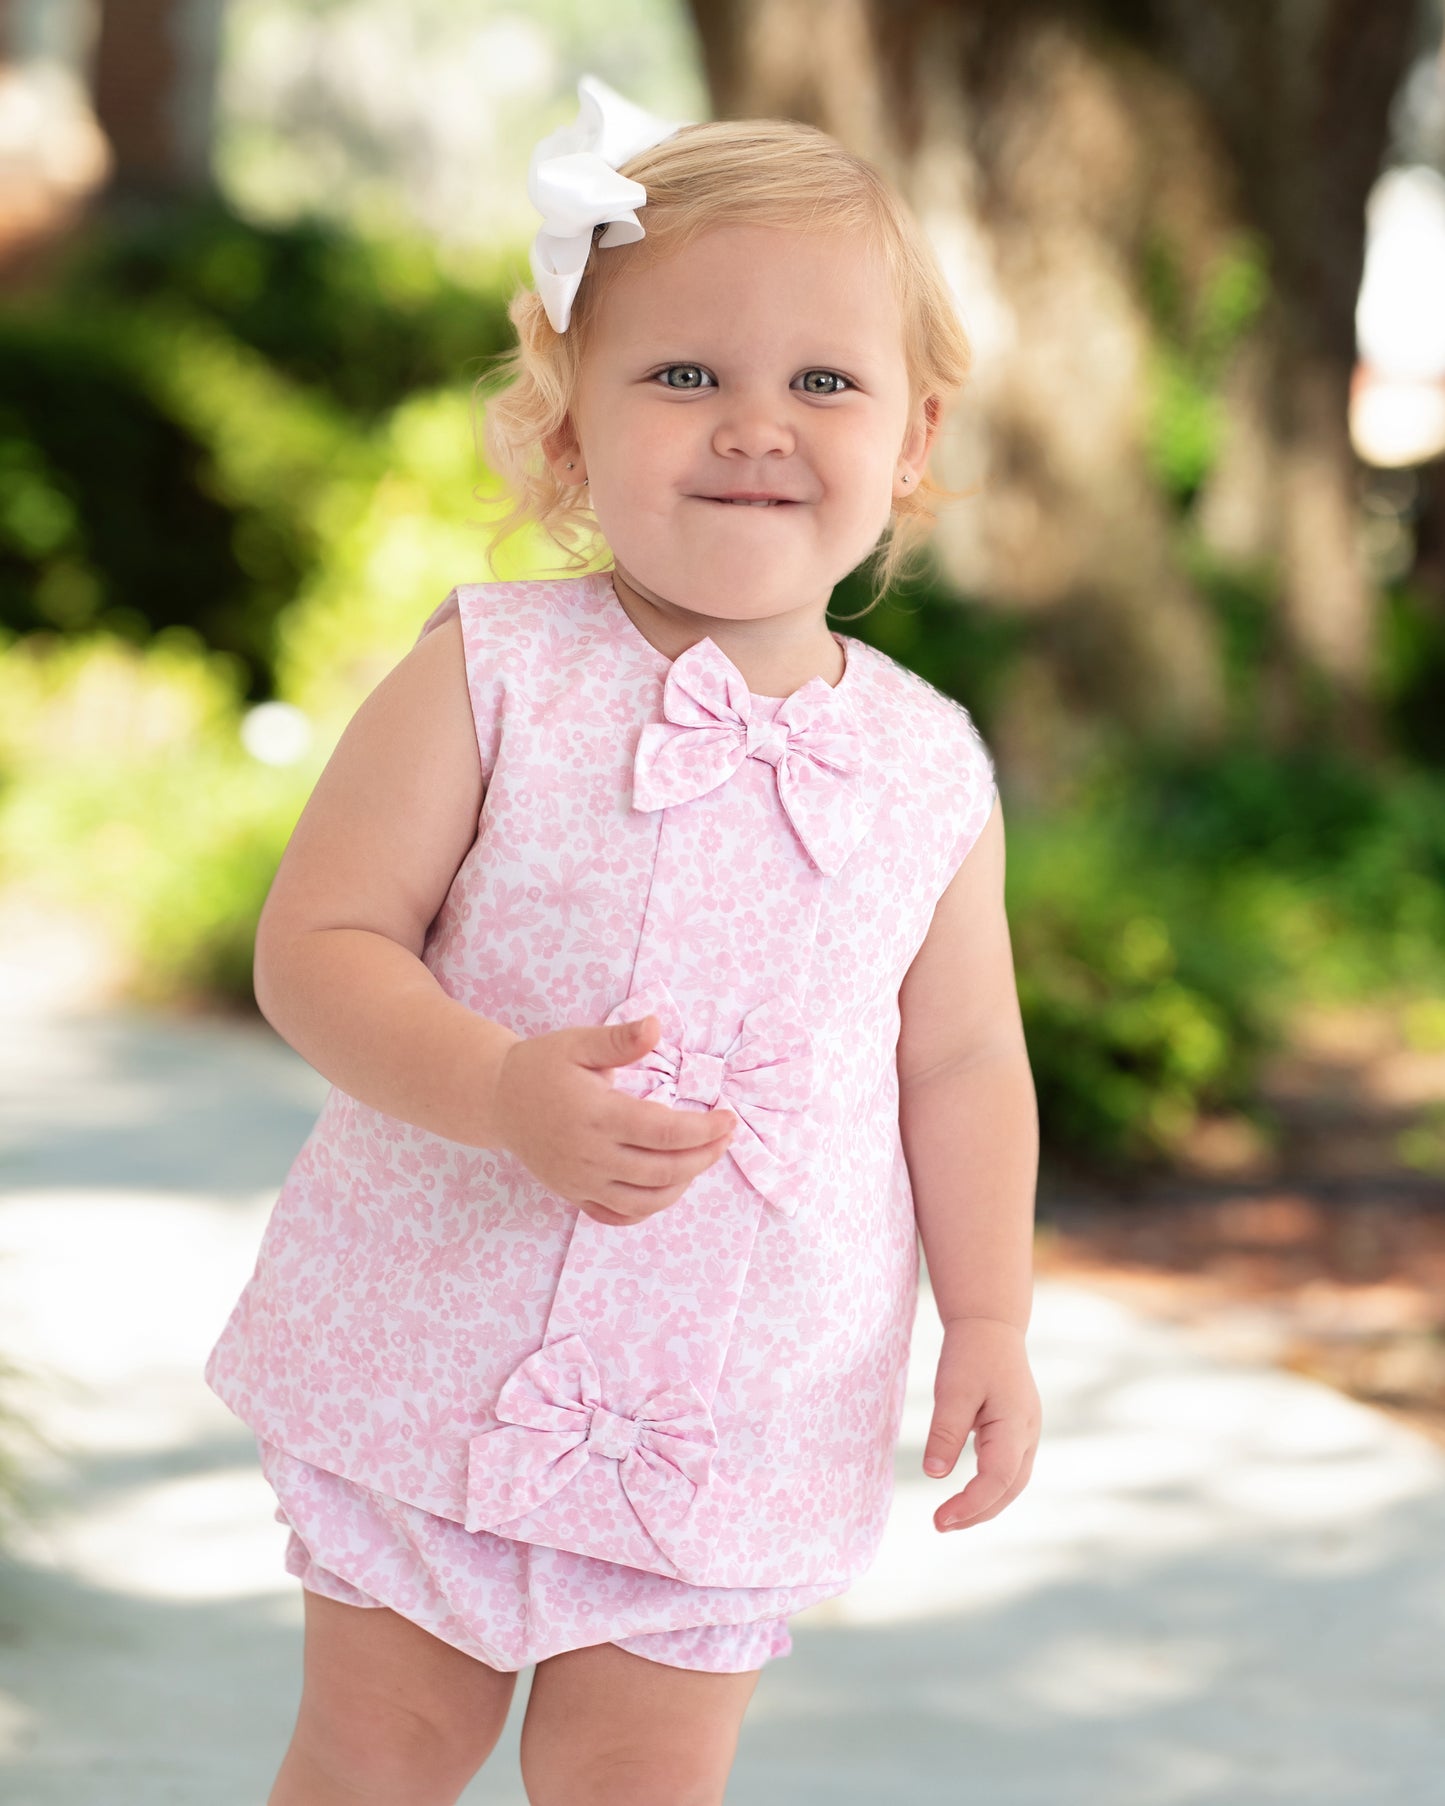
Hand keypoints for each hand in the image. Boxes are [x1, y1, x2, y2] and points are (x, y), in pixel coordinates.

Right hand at [490, 1014, 736, 1226]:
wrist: (497, 1100)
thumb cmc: (541, 1066)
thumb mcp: (577, 1043)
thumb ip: (619, 1039)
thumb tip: (657, 1025)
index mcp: (596, 1114)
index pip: (664, 1131)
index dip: (704, 1130)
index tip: (728, 1119)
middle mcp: (589, 1154)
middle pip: (663, 1170)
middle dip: (704, 1156)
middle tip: (725, 1137)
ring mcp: (581, 1181)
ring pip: (646, 1200)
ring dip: (683, 1184)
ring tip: (702, 1158)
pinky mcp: (574, 1194)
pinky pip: (618, 1215)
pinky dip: (649, 1208)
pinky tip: (667, 1186)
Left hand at [922, 1316, 1040, 1531]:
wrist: (990, 1325)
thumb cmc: (971, 1353)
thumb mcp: (953, 1389)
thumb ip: (946, 1432)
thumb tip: (934, 1474)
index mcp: (1016, 1425)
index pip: (996, 1480)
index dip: (970, 1505)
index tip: (939, 1519)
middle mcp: (1028, 1434)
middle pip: (1008, 1489)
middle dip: (977, 1513)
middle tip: (940, 1524)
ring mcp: (1026, 1433)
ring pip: (1012, 1482)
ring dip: (984, 1504)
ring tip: (950, 1517)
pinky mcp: (1017, 1430)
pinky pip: (1007, 1469)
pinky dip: (989, 1488)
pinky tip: (966, 1494)